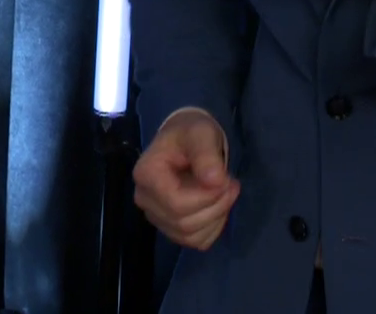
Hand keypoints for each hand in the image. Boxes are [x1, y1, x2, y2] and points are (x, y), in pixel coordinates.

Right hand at [132, 112, 239, 250]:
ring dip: (216, 218)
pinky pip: (194, 241)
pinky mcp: (169, 226)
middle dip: (215, 206)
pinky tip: (217, 207)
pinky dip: (212, 229)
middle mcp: (144, 198)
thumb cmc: (191, 134)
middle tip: (231, 184)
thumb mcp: (201, 133)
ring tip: (225, 193)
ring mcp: (155, 215)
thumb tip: (214, 181)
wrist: (186, 141)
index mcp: (146, 174)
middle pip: (183, 222)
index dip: (206, 197)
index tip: (227, 178)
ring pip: (189, 236)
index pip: (176, 203)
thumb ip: (206, 154)